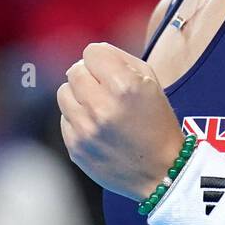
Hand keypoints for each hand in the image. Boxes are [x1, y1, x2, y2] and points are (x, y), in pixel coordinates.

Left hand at [57, 41, 185, 200]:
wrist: (161, 173)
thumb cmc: (158, 124)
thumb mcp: (152, 83)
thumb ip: (120, 59)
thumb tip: (91, 53)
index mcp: (125, 86)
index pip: (92, 52)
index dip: (103, 60)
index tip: (110, 71)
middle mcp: (102, 106)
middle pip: (75, 70)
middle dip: (89, 77)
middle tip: (105, 90)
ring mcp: (85, 129)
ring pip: (63, 92)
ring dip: (79, 97)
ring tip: (99, 109)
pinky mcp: (75, 147)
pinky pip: (65, 118)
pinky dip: (78, 119)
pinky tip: (97, 128)